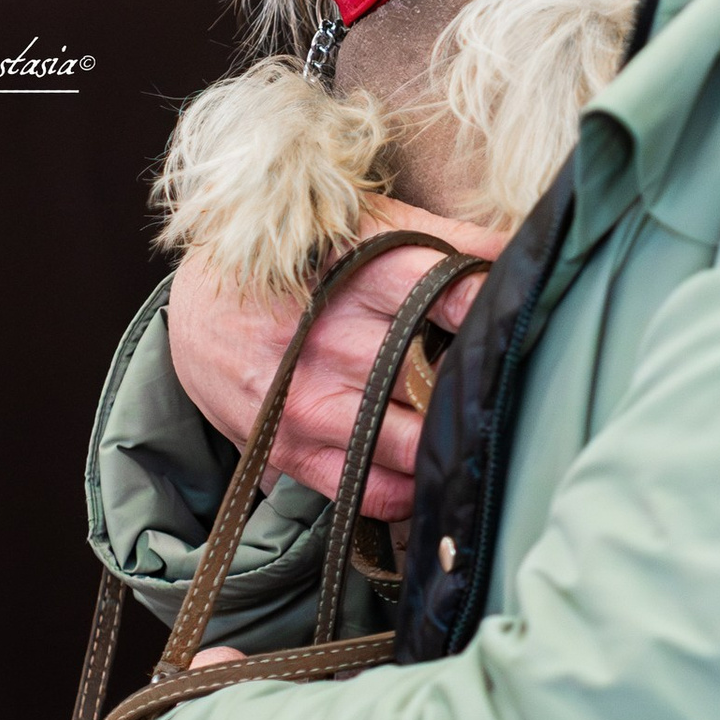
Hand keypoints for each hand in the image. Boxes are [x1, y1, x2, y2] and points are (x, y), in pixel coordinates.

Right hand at [166, 197, 507, 515]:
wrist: (198, 303)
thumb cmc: (300, 262)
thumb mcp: (368, 229)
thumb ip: (450, 240)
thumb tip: (521, 246)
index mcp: (360, 273)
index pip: (450, 290)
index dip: (494, 310)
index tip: (520, 321)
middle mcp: (336, 339)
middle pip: (438, 379)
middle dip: (475, 389)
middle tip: (499, 389)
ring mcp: (310, 400)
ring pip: (410, 446)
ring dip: (446, 445)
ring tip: (465, 434)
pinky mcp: (290, 448)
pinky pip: (368, 490)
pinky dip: (408, 491)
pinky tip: (423, 471)